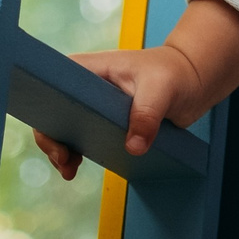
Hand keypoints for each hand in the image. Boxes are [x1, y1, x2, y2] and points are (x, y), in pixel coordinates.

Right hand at [31, 45, 207, 178]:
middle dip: (51, 138)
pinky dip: (76, 153)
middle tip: (64, 160)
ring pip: (64, 129)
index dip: (47, 114)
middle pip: (53, 112)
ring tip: (69, 170)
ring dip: (61, 150)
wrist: (191, 80)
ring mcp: (91, 105)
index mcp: (87, 68)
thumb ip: (147, 115)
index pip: (52, 88)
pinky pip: (81, 139)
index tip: (57, 140)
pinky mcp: (103, 122)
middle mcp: (83, 85)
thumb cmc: (173, 72)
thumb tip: (133, 148)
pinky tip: (75, 167)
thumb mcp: (161, 89)